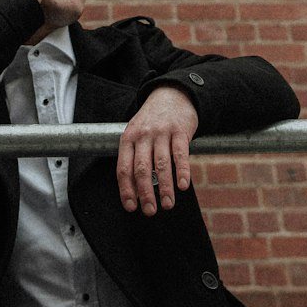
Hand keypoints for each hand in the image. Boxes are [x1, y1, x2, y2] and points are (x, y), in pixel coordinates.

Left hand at [117, 86, 198, 216]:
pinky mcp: (180, 130)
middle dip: (145, 193)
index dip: (126, 190)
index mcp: (128, 139)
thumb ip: (134, 159)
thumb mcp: (137, 135)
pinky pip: (180, 154)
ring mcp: (161, 132)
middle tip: (149, 211)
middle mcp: (143, 135)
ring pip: (161, 164)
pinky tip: (183, 185)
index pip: (123, 168)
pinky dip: (182, 171)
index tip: (130, 207)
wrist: (172, 95)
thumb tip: (134, 192)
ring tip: (168, 204)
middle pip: (141, 168)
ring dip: (165, 187)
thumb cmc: (152, 122)